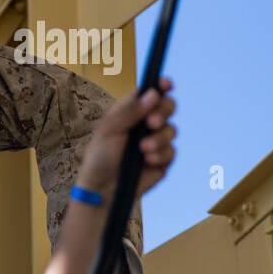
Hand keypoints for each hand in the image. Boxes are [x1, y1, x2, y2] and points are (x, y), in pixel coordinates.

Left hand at [77, 78, 175, 198]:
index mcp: (131, 111)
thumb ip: (131, 111)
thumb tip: (153, 93)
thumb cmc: (100, 157)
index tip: (167, 84)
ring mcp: (156, 141)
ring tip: (143, 149)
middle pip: (167, 106)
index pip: (150, 93)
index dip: (160, 86)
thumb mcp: (110, 130)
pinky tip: (147, 161)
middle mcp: (146, 124)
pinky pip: (171, 152)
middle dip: (164, 111)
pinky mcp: (162, 160)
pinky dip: (160, 155)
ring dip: (159, 138)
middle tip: (152, 122)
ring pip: (172, 130)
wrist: (103, 189)